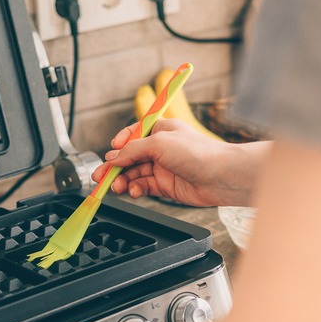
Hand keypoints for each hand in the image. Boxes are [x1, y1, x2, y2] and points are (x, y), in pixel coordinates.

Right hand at [92, 119, 268, 206]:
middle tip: (100, 177)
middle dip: (114, 167)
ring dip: (123, 180)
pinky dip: (135, 189)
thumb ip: (133, 150)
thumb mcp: (159, 143)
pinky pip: (144, 186)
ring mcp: (163, 168)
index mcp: (160, 130)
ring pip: (134, 173)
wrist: (220, 176)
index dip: (119, 145)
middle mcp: (161, 148)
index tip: (109, 154)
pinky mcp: (166, 186)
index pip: (132, 135)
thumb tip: (113, 157)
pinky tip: (132, 191)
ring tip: (116, 186)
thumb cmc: (198, 152)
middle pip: (130, 157)